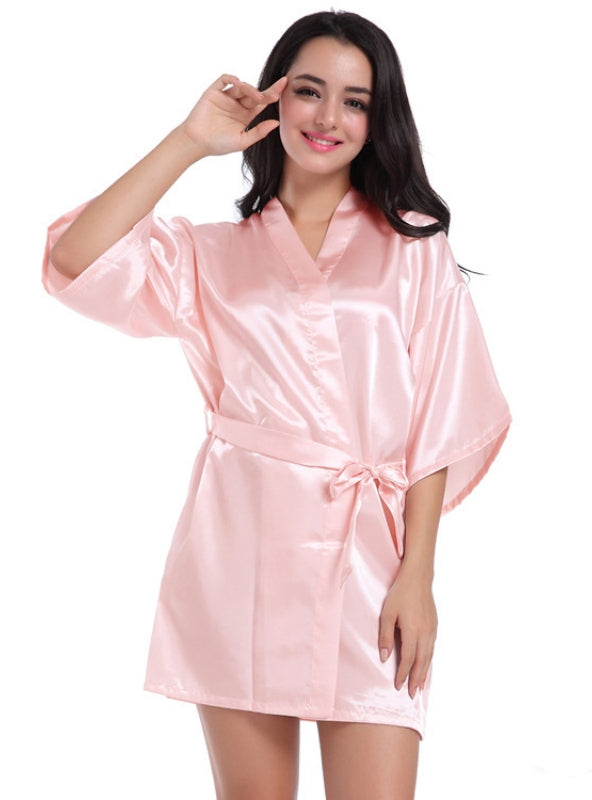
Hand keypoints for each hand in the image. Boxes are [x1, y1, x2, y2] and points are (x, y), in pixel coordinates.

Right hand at [179, 74, 286, 157]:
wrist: (197, 143)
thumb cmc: (218, 145)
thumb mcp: (243, 141)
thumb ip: (259, 132)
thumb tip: (277, 122)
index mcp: (246, 115)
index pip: (262, 102)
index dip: (273, 93)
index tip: (284, 86)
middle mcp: (237, 104)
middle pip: (254, 93)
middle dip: (265, 93)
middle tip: (273, 95)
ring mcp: (226, 97)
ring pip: (241, 86)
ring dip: (250, 89)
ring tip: (256, 97)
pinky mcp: (214, 92)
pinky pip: (224, 80)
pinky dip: (232, 78)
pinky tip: (238, 83)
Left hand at [378, 567, 437, 698]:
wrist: (418, 578)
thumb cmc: (400, 594)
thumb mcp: (387, 613)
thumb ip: (385, 636)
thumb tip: (384, 658)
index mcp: (412, 630)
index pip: (407, 658)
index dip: (403, 673)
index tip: (398, 686)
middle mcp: (425, 633)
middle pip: (421, 662)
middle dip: (416, 679)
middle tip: (412, 695)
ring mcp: (432, 630)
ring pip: (429, 657)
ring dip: (424, 673)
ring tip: (420, 687)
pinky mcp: (435, 626)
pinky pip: (432, 649)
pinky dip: (429, 661)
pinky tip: (426, 666)